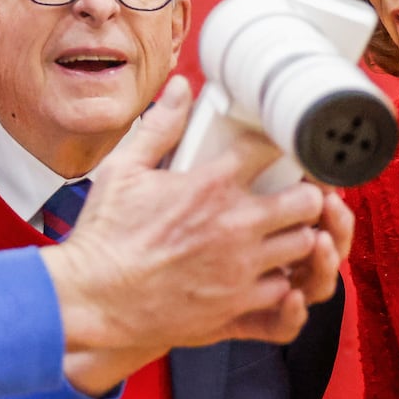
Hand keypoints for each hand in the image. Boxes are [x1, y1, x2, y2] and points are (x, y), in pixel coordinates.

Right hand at [42, 75, 346, 385]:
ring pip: (305, 248)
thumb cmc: (103, 238)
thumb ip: (160, 127)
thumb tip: (180, 89)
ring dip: (301, 239)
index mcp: (210, 187)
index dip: (282, 144)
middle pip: (306, 202)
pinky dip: (285, 284)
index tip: (279, 149)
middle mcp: (234, 227)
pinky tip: (269, 276)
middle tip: (295, 195)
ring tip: (285, 234)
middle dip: (307, 195)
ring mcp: (240, 272)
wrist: (91, 299)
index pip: (271, 151)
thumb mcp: (123, 170)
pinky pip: (287, 296)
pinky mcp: (236, 309)